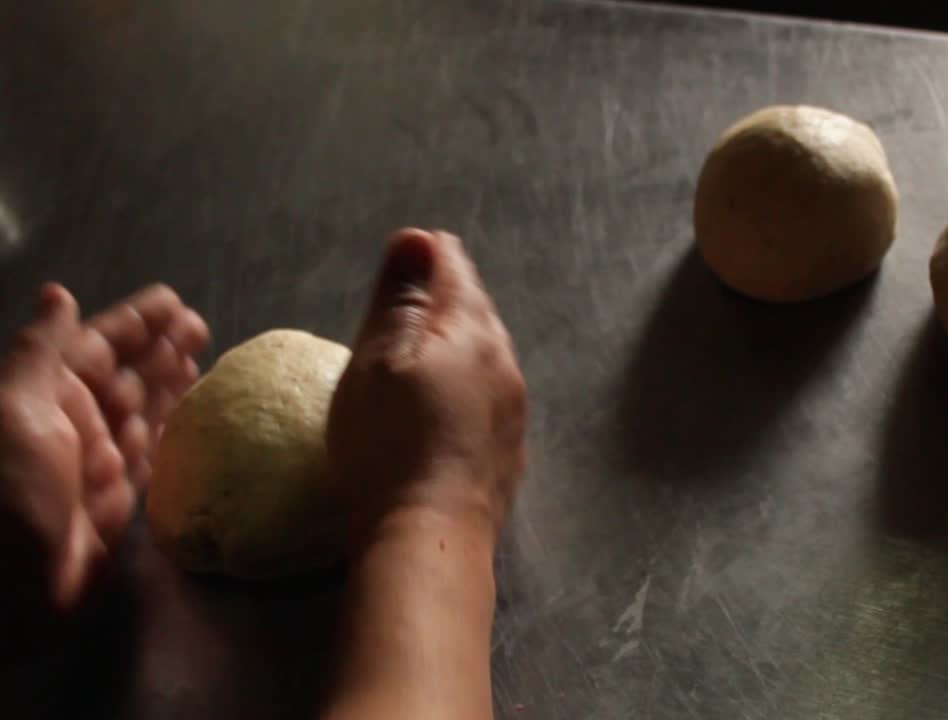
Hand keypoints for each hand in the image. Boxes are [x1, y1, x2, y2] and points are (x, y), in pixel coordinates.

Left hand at [0, 283, 207, 611]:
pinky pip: (150, 461)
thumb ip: (40, 352)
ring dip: (171, 386)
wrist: (2, 592)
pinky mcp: (113, 506)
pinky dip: (172, 437)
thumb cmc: (3, 493)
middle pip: (123, 377)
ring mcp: (93, 467)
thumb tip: (59, 295)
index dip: (134, 323)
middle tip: (201, 328)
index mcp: (43, 396)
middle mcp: (69, 427)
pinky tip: (195, 422)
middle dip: (160, 350)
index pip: (95, 346)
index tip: (173, 302)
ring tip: (204, 362)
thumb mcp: (12, 410)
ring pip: (141, 415)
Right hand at [327, 228, 525, 534]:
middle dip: (446, 298)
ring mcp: (514, 408)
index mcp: (471, 329)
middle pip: (476, 310)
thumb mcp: (376, 360)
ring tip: (425, 351)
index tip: (405, 258)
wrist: (430, 535)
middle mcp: (505, 361)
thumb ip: (398, 298)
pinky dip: (467, 386)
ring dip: (459, 344)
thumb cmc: (389, 442)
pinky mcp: (511, 450)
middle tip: (411, 300)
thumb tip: (417, 239)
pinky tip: (448, 406)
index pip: (454, 268)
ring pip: (488, 354)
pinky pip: (490, 396)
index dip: (425, 257)